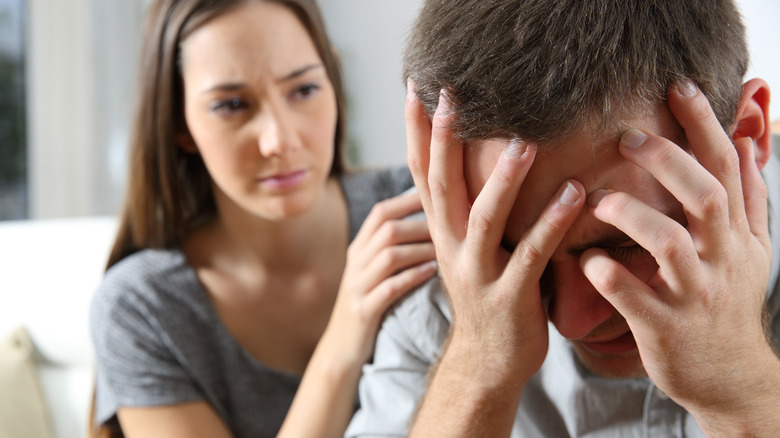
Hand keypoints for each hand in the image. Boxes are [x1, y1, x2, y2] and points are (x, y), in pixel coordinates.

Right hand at [324, 191, 435, 365]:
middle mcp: (356, 263)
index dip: (409, 200)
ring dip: (421, 250)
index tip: (440, 195)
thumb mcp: (372, 272)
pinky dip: (413, 277)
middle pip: (387, 230)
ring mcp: (357, 287)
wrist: (340, 350)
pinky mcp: (363, 311)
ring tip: (447, 250)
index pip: (381, 212)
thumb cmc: (368, 305)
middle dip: (422, 225)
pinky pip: (389, 289)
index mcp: (359, 249)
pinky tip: (433, 273)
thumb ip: (391, 247)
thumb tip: (429, 220)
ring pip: (389, 256)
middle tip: (453, 226)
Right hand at [406, 84, 585, 385]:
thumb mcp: (466, 248)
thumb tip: (486, 156)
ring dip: (502, 180)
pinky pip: (531, 255)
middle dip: (446, 139)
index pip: (421, 172)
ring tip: (523, 142)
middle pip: (441, 186)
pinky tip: (574, 193)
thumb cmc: (487, 294)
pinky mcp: (509, 297)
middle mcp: (450, 247)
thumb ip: (470, 206)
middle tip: (454, 95)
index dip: (417, 130)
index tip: (418, 87)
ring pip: (483, 220)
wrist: (486, 361)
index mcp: (441, 231)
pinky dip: (551, 223)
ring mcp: (476, 273)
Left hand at [579, 80, 777, 429]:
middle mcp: (720, 260)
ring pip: (671, 246)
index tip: (678, 86)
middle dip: (666, 161)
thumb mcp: (752, 251)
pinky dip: (611, 276)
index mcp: (736, 235)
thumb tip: (745, 144)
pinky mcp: (665, 328)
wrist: (729, 376)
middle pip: (704, 197)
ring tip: (597, 201)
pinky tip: (587, 261)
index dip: (704, 125)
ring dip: (633, 215)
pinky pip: (636, 299)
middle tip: (625, 137)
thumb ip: (748, 198)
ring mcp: (694, 295)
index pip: (725, 168)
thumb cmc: (730, 303)